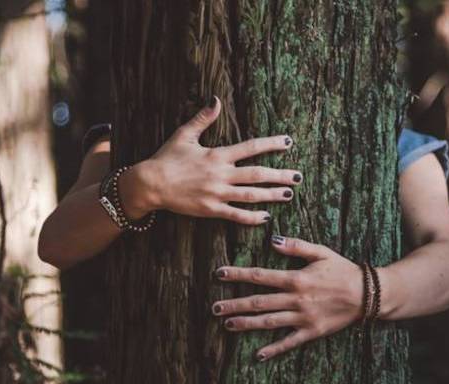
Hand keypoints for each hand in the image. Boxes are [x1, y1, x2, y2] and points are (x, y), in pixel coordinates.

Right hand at [121, 97, 301, 223]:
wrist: (150, 184)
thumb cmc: (166, 158)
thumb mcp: (184, 134)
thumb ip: (203, 118)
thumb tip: (216, 99)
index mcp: (217, 155)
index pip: (251, 148)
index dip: (271, 144)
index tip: (288, 142)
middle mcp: (221, 175)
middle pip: (257, 174)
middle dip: (280, 175)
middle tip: (298, 177)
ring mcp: (217, 194)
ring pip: (251, 195)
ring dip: (271, 195)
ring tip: (288, 195)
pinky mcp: (210, 210)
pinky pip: (235, 215)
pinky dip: (251, 217)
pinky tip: (265, 217)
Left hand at [212, 235, 366, 361]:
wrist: (368, 294)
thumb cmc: (343, 270)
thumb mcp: (322, 252)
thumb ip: (297, 246)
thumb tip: (273, 240)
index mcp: (296, 279)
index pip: (261, 276)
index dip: (239, 274)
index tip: (220, 274)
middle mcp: (296, 299)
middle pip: (259, 302)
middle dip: (235, 304)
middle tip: (215, 307)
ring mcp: (303, 318)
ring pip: (269, 322)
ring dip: (247, 324)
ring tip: (228, 325)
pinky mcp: (312, 331)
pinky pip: (290, 342)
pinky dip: (274, 349)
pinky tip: (258, 354)